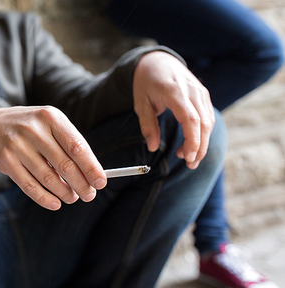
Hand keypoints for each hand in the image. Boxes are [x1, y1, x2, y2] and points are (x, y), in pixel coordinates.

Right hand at [0, 106, 106, 209]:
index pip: (77, 146)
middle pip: (65, 165)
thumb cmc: (29, 127)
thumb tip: (91, 173)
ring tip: (72, 197)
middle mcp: (34, 130)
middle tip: (89, 195)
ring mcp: (18, 146)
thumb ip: (68, 144)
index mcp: (51, 117)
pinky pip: (30, 186)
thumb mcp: (48, 124)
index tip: (101, 182)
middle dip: (81, 184)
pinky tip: (55, 203)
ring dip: (64, 193)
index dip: (91, 167)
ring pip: (48, 178)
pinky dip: (45, 198)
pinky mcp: (6, 162)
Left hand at [133, 51, 214, 168]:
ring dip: (201, 142)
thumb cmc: (146, 83)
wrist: (157, 61)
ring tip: (186, 157)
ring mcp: (200, 92)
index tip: (188, 157)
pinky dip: (202, 133)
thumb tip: (152, 147)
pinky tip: (190, 144)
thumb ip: (147, 125)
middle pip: (204, 123)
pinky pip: (208, 117)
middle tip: (190, 165)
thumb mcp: (140, 104)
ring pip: (209, 121)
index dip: (192, 140)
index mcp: (174, 92)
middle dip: (200, 147)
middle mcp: (192, 91)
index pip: (191, 119)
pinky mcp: (203, 95)